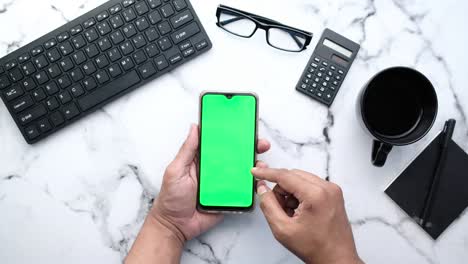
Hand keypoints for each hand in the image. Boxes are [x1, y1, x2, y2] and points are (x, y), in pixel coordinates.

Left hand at [150, 124, 270, 243]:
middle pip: (235, 155)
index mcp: (202, 159)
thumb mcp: (176, 170)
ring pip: (242, 171)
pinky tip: (258, 179)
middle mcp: (214, 169)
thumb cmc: (171, 198)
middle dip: (250, 148)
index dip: (232, 134)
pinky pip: (243, 189)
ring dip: (253, 165)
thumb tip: (194, 128)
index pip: (219, 143)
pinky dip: (252, 184)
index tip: (244, 127)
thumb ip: (187, 150)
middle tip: (260, 143)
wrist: (176, 225)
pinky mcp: (229, 196)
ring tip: (261, 163)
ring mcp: (223, 182)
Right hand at [252, 168, 361, 263]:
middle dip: (281, 190)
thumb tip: (262, 188)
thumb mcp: (283, 229)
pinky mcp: (333, 194)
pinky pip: (310, 185)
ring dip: (290, 193)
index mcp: (316, 195)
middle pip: (292, 175)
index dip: (267, 173)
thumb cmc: (316, 248)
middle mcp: (327, 188)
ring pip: (300, 179)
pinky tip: (300, 212)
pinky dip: (300, 195)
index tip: (256, 171)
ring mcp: (332, 190)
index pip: (285, 175)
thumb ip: (268, 205)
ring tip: (292, 214)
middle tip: (279, 209)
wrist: (336, 259)